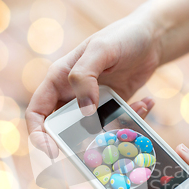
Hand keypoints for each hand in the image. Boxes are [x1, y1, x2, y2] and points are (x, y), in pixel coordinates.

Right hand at [25, 13, 160, 156]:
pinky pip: (117, 123)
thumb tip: (84, 110)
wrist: (151, 38)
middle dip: (78, 142)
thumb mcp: (100, 50)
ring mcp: (93, 102)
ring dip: (111, 131)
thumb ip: (85, 77)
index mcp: (59, 80)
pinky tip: (145, 103)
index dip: (39, 135)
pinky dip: (131, 119)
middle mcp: (73, 94)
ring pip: (93, 131)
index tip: (51, 152)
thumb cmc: (121, 37)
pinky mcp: (114, 108)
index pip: (38, 113)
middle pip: (63, 129)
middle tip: (95, 149)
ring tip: (130, 119)